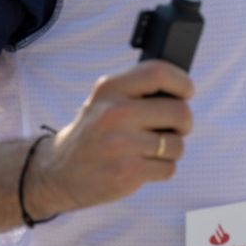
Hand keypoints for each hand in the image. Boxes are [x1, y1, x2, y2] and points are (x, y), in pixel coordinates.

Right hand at [28, 60, 194, 217]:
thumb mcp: (104, 101)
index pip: (158, 73)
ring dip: (171, 150)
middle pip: (179, 111)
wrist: (59, 171)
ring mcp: (121, 144)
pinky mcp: (127, 172)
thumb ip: (136, 91)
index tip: (187, 92)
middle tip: (174, 128)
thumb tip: (183, 91)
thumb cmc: (94, 132)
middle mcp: (115, 113)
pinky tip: (143, 166)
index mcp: (110, 88)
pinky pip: (169, 168)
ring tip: (150, 150)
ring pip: (177, 144)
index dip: (182, 82)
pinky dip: (162, 169)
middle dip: (184, 123)